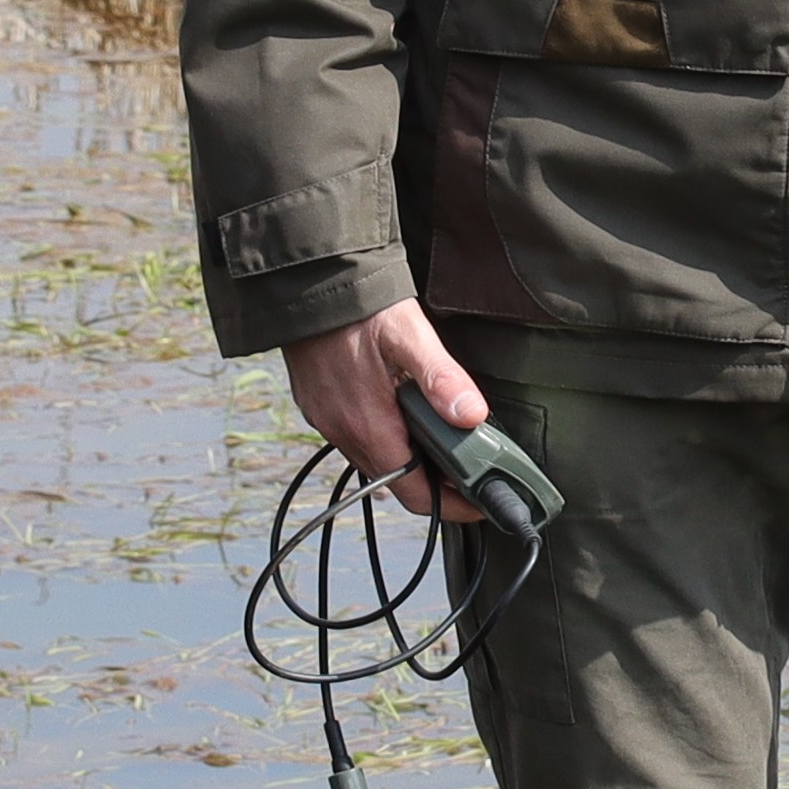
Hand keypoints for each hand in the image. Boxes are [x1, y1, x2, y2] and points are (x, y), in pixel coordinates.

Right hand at [284, 302, 493, 515]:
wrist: (305, 284)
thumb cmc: (360, 310)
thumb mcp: (410, 337)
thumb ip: (441, 379)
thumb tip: (472, 416)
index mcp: (369, 426)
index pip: (415, 493)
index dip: (453, 504)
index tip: (484, 501)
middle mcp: (344, 432)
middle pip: (399, 481)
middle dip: (440, 484)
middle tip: (480, 472)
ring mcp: (329, 421)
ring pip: (379, 461)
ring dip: (415, 461)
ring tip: (454, 446)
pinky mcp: (322, 406)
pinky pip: (361, 438)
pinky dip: (392, 439)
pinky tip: (411, 418)